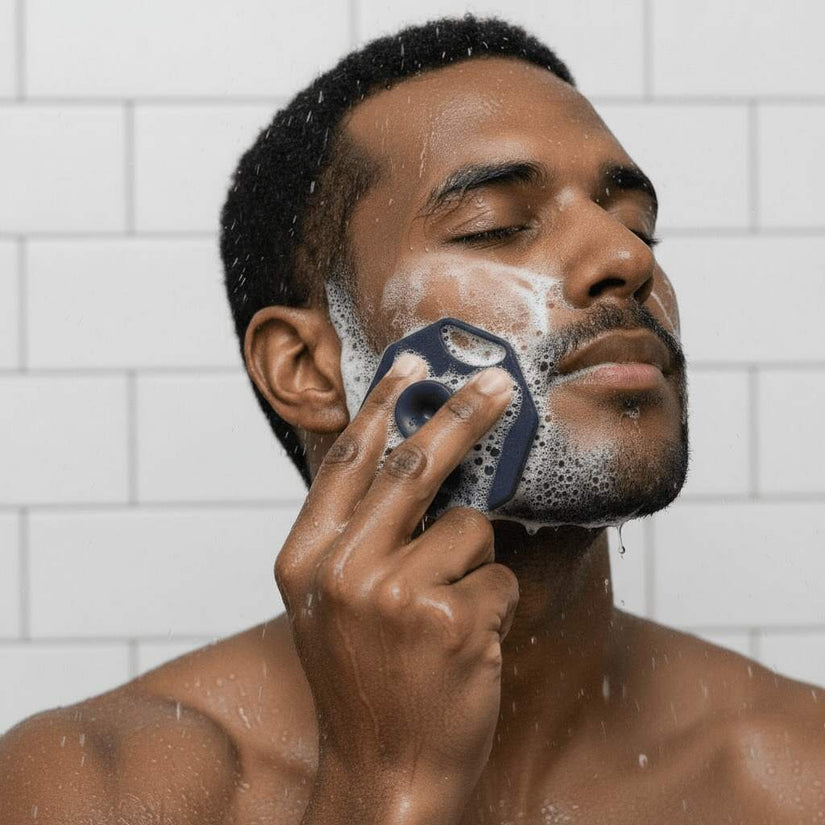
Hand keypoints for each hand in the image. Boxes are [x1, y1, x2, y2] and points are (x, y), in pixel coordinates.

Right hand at [277, 353, 518, 817]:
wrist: (384, 777)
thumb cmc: (364, 682)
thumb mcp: (333, 604)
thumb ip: (360, 535)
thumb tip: (415, 457)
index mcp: (306, 560)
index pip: (349, 462)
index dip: (383, 405)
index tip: (413, 364)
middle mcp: (343, 570)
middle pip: (414, 465)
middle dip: (463, 415)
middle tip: (499, 384)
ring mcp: (395, 596)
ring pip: (471, 529)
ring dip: (475, 562)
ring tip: (447, 615)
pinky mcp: (451, 622)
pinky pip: (499, 577)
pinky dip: (493, 603)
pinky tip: (466, 647)